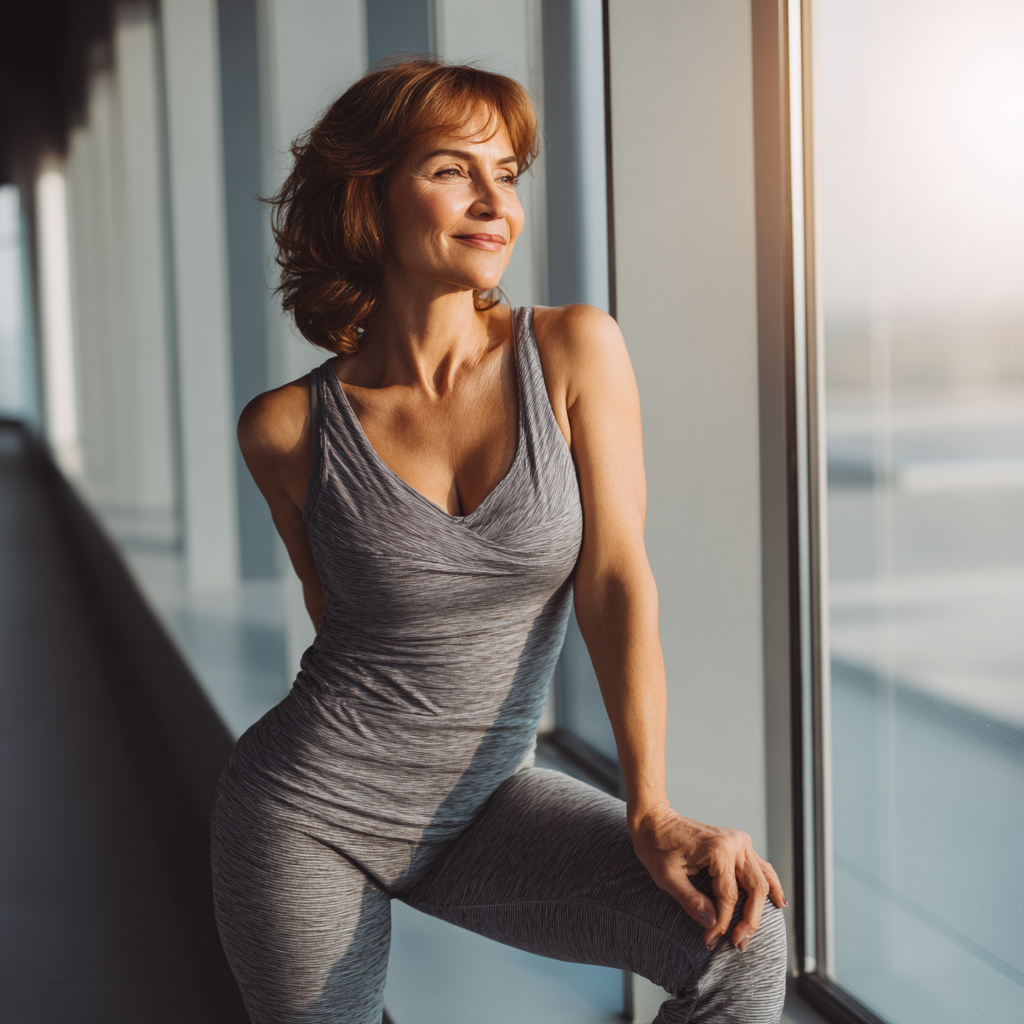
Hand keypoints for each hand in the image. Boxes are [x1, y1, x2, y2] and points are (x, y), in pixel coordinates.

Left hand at [629, 804, 785, 950]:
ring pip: (762, 878)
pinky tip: (777, 901)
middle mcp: (735, 843)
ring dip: (762, 906)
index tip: (710, 941)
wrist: (654, 820)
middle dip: (749, 920)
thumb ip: (690, 901)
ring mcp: (739, 841)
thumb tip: (713, 924)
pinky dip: (770, 884)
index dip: (722, 923)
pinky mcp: (738, 843)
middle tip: (739, 944)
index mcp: (718, 850)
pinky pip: (760, 867)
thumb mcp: (667, 877)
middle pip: (754, 889)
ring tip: (755, 930)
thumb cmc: (656, 846)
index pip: (729, 897)